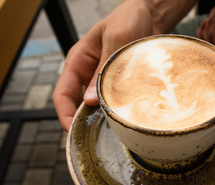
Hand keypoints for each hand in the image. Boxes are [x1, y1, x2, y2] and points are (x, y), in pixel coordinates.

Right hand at [53, 0, 158, 130]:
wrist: (151, 14)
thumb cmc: (129, 19)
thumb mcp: (115, 39)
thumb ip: (103, 68)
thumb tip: (90, 101)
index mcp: (79, 61)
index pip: (63, 93)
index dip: (65, 113)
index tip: (72, 130)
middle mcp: (89, 73)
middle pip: (78, 104)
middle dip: (82, 122)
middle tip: (94, 139)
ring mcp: (105, 79)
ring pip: (97, 105)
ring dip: (102, 119)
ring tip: (111, 133)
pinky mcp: (121, 83)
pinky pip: (115, 101)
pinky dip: (117, 111)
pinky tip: (125, 121)